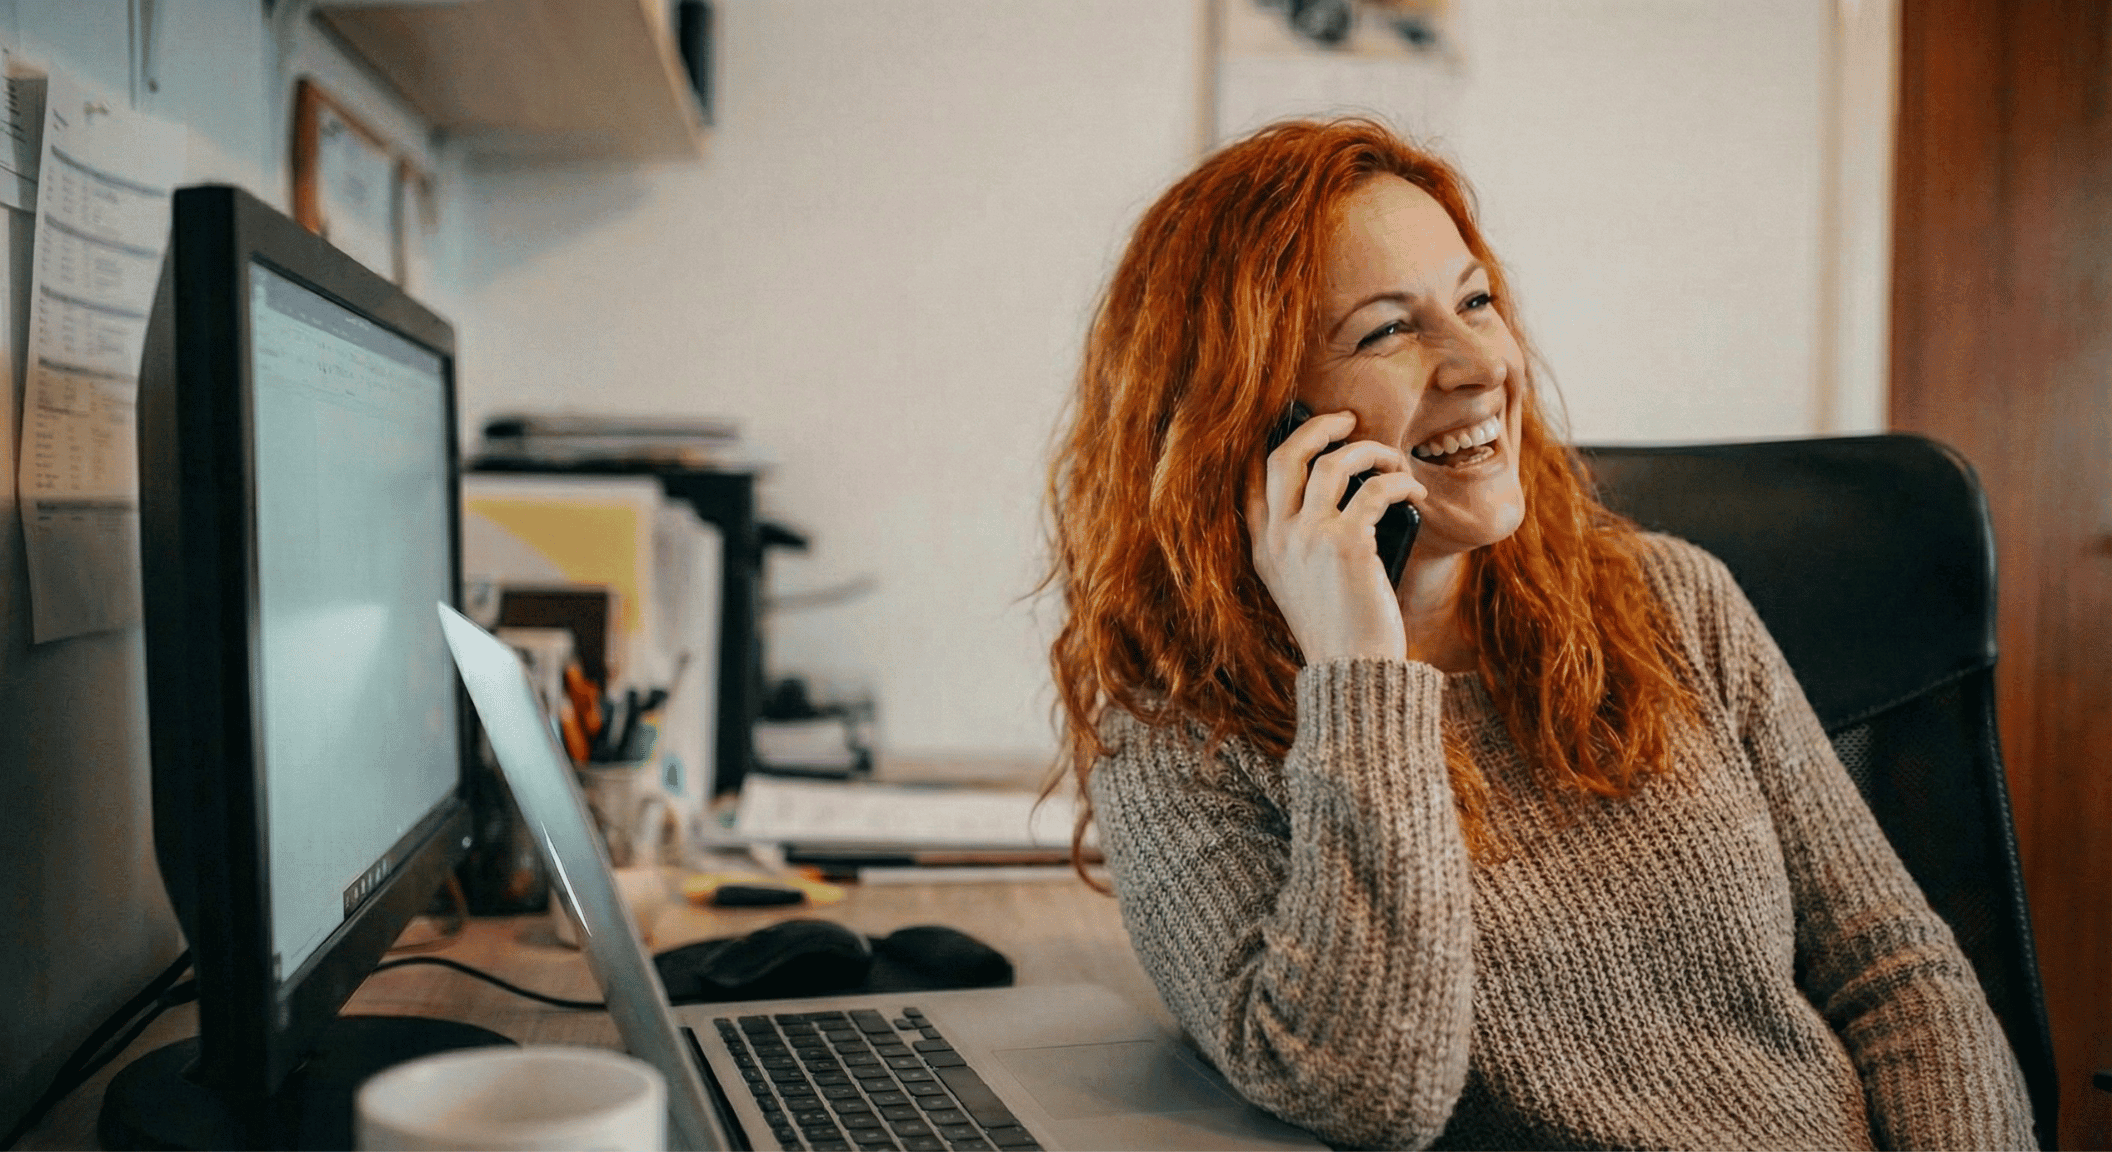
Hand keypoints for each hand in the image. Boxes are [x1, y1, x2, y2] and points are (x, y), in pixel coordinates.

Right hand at [1247, 410, 1425, 662]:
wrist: (1353, 671)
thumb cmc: (1340, 629)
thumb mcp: (1301, 586)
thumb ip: (1303, 543)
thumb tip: (1342, 491)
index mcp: (1263, 548)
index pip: (1254, 478)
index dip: (1277, 442)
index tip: (1304, 429)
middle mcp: (1278, 538)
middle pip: (1286, 455)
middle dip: (1317, 426)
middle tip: (1346, 420)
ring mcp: (1308, 538)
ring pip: (1332, 462)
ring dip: (1369, 451)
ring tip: (1392, 460)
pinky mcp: (1346, 544)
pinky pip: (1374, 489)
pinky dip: (1398, 481)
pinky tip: (1412, 488)